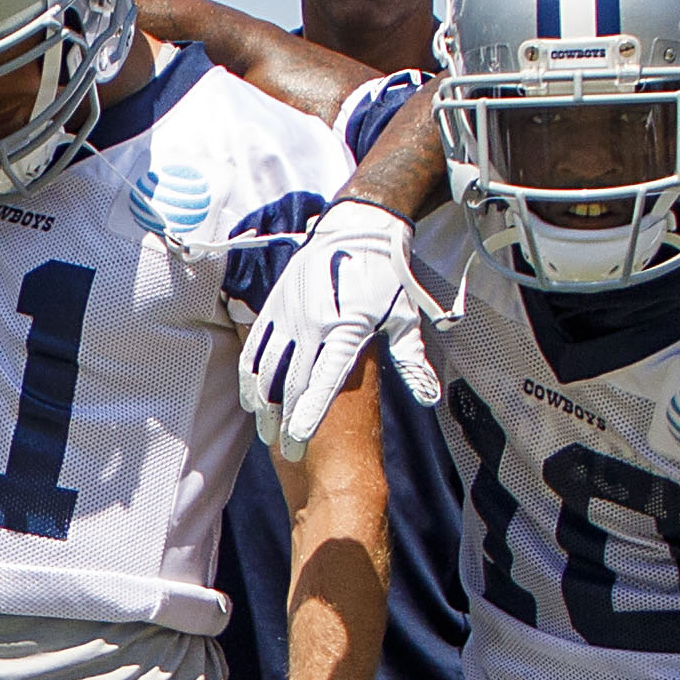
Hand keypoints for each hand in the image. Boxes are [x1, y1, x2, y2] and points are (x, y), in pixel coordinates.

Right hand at [235, 198, 430, 453]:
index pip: (323, 381)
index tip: (297, 442)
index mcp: (346, 330)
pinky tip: (252, 398)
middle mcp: (314, 323)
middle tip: (287, 451)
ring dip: (264, 403)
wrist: (359, 228)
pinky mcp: (276, 305)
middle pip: (292, 382)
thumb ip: (411, 361)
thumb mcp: (404, 317)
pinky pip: (255, 347)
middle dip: (285, 421)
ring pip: (267, 368)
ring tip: (268, 430)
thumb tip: (428, 398)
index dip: (308, 414)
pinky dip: (250, 375)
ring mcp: (290, 313)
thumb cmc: (386, 278)